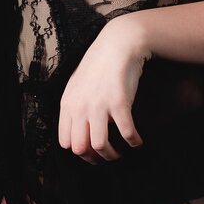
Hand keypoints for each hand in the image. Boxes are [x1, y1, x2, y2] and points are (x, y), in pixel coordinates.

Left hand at [58, 15, 150, 163]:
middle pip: (81, 148)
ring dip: (113, 155)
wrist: (118, 45)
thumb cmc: (100, 64)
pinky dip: (134, 141)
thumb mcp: (77, 85)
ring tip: (123, 152)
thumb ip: (75, 107)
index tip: (93, 152)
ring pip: (100, 146)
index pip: (65, 142)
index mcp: (68, 104)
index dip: (80, 152)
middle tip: (108, 156)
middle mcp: (80, 107)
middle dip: (96, 158)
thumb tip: (79, 128)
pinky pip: (126, 133)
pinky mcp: (119, 103)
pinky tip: (138, 140)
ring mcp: (98, 106)